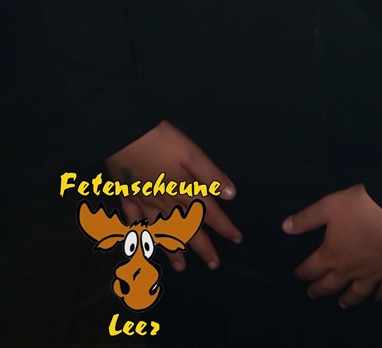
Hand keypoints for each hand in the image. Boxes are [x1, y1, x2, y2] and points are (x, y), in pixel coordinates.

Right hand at [106, 120, 241, 270]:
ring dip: (172, 250)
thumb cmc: (162, 140)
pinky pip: (133, 221)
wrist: (124, 134)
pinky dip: (137, 234)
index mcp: (185, 191)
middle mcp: (166, 202)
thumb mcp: (192, 152)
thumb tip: (231, 196)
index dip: (225, 227)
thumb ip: (211, 174)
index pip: (210, 213)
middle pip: (187, 229)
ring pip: (162, 231)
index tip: (237, 239)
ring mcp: (145, 202)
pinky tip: (139, 243)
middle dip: (202, 247)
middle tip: (214, 265)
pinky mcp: (127, 197)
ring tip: (181, 267)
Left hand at [283, 184, 381, 307]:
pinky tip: (379, 297)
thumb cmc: (357, 206)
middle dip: (319, 289)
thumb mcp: (327, 206)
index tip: (298, 275)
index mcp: (331, 255)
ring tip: (342, 304)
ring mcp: (372, 274)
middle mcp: (349, 270)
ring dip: (348, 299)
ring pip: (358, 293)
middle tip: (312, 294)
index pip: (312, 268)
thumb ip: (305, 219)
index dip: (303, 272)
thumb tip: (284, 228)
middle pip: (331, 285)